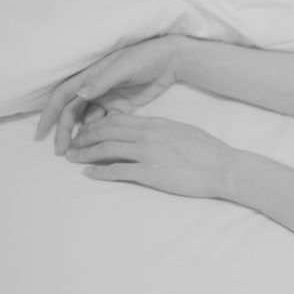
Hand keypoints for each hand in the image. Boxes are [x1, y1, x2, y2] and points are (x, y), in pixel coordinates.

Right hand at [36, 35, 193, 154]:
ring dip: (81, 135)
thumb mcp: (124, 67)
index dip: (50, 112)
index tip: (41, 130)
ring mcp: (107, 99)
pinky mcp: (121, 108)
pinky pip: (106, 124)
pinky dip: (101, 134)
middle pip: (72, 112)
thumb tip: (79, 95)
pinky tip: (101, 145)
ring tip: (78, 152)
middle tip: (61, 151)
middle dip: (64, 131)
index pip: (63, 95)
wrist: (171, 61)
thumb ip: (102, 81)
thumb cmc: (145, 57)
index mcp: (90, 75)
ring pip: (87, 121)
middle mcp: (95, 89)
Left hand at [65, 113, 235, 198]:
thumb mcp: (183, 132)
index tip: (86, 129)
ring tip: (71, 157)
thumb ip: (163, 131)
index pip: (118, 119)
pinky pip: (117, 170)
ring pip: (107, 148)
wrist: (222, 167)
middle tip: (71, 142)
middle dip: (85, 136)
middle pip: (107, 131)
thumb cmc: (209, 152)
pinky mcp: (150, 172)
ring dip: (85, 153)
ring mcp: (147, 153)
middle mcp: (148, 135)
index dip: (97, 123)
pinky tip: (87, 174)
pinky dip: (99, 171)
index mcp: (156, 123)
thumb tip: (151, 131)